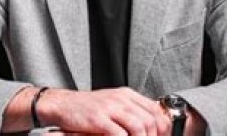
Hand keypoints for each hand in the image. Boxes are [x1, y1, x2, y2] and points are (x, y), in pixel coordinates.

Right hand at [37, 87, 170, 134]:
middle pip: (150, 120)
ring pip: (139, 127)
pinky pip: (119, 134)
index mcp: (127, 95)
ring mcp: (110, 108)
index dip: (163, 128)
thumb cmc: (88, 108)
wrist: (63, 104)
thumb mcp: (113, 103)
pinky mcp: (98, 118)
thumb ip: (131, 111)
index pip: (156, 110)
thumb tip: (150, 125)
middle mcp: (121, 99)